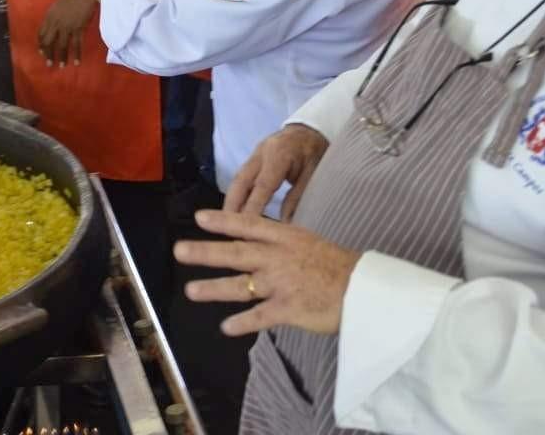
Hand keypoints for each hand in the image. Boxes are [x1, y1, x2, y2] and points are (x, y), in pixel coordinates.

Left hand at [39, 0, 95, 67]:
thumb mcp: (56, 6)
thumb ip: (52, 18)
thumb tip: (50, 29)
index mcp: (49, 17)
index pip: (41, 34)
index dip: (41, 45)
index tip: (41, 52)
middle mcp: (56, 23)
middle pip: (49, 42)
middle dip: (49, 54)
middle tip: (49, 64)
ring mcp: (68, 27)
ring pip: (62, 45)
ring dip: (62, 57)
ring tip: (61, 66)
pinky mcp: (79, 28)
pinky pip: (77, 44)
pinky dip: (77, 54)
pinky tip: (76, 62)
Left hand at [174, 211, 361, 336]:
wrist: (365, 289)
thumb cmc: (336, 266)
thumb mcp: (306, 242)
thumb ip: (279, 242)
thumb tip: (252, 241)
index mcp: (285, 238)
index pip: (248, 225)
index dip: (223, 221)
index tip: (199, 218)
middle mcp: (278, 258)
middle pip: (236, 253)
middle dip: (205, 252)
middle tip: (179, 250)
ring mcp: (282, 284)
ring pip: (241, 285)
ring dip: (214, 289)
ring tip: (191, 291)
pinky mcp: (289, 309)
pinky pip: (260, 316)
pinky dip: (242, 323)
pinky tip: (225, 327)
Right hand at [224, 124, 328, 220]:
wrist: (310, 130)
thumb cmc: (315, 152)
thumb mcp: (314, 173)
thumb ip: (298, 196)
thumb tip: (286, 222)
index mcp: (279, 155)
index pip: (263, 185)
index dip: (253, 206)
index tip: (247, 226)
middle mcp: (261, 153)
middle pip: (241, 181)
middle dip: (232, 204)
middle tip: (226, 226)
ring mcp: (254, 155)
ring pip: (237, 180)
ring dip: (231, 200)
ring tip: (227, 222)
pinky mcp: (252, 159)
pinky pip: (241, 178)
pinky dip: (236, 194)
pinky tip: (235, 209)